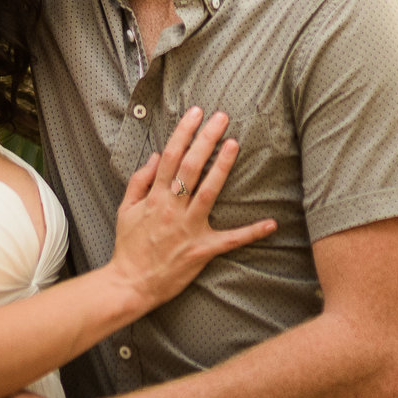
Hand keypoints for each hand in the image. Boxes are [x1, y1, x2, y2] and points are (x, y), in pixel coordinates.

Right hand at [104, 105, 274, 313]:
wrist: (130, 283)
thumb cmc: (128, 245)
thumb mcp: (125, 209)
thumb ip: (139, 180)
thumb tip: (157, 155)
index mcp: (154, 197)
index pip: (171, 157)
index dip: (184, 132)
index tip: (196, 113)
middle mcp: (171, 209)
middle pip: (191, 167)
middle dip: (206, 139)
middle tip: (221, 117)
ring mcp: (188, 229)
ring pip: (208, 192)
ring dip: (221, 168)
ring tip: (234, 144)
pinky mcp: (201, 250)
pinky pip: (229, 240)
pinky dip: (251, 232)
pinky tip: (271, 223)